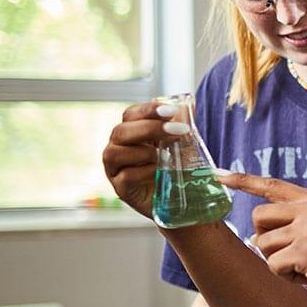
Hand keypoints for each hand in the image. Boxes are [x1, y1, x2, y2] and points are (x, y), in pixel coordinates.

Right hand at [102, 102, 186, 218]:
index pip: (131, 114)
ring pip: (115, 153)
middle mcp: (118, 148)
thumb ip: (184, 126)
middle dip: (150, 128)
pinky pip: (125, 176)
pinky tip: (161, 172)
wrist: (182, 201)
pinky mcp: (122, 189)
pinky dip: (145, 171)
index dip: (148, 110)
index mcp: (132, 133)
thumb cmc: (178, 169)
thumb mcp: (184, 146)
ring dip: (144, 151)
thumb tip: (191, 105)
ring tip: (167, 156)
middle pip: (120, 131)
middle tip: (179, 130)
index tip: (170, 111)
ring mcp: (116, 170)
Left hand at [216, 171, 306, 306]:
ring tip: (306, 269)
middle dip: (264, 240)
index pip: (273, 185)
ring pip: (262, 244)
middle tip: (287, 256)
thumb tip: (257, 235)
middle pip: (259, 217)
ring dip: (278, 263)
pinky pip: (273, 265)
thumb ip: (300, 222)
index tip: (219, 174)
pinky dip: (287, 277)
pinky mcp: (306, 251)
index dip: (244, 180)